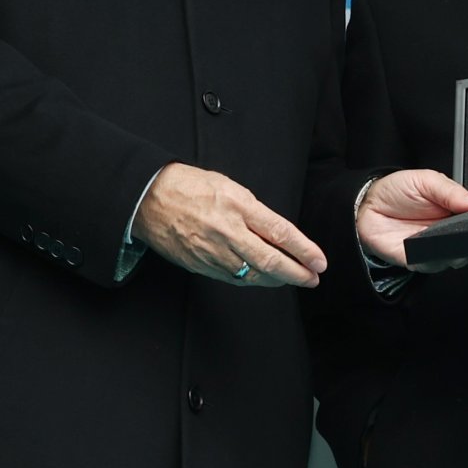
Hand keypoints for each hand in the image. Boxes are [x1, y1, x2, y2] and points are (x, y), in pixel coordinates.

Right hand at [133, 161, 325, 288]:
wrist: (148, 198)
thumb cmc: (188, 186)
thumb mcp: (228, 186)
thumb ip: (254, 211)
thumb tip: (277, 234)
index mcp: (237, 205)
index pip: (279, 232)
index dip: (304, 250)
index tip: (319, 261)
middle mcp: (226, 230)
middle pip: (269, 260)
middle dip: (297, 273)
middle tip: (312, 279)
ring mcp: (211, 251)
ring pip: (252, 275)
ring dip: (276, 280)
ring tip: (291, 278)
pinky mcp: (199, 264)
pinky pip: (232, 278)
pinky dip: (252, 281)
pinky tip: (263, 279)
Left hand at [355, 169, 467, 266]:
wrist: (367, 204)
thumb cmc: (398, 190)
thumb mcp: (427, 180)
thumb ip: (453, 192)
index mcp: (456, 213)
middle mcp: (448, 234)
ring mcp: (434, 249)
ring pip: (455, 259)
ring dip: (455, 252)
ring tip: (448, 236)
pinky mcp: (416, 260)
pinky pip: (430, 265)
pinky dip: (433, 259)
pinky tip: (429, 247)